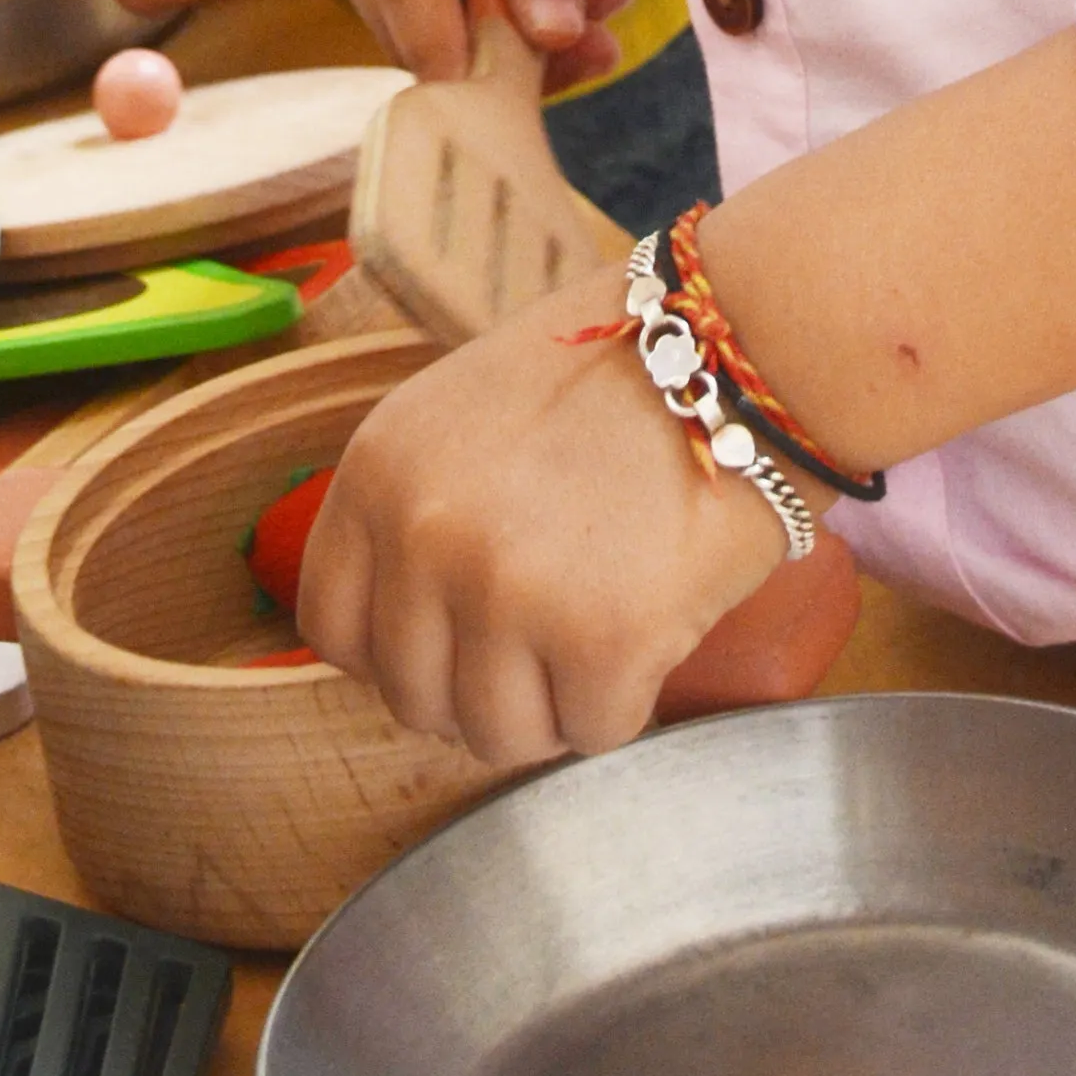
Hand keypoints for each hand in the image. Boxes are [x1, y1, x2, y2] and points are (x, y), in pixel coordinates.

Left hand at [300, 288, 781, 760]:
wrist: (743, 340)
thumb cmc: (619, 370)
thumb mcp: (468, 411)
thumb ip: (420, 506)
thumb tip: (407, 619)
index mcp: (379, 470)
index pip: (332, 628)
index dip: (398, 646)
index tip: (453, 637)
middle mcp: (424, 533)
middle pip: (414, 697)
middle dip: (483, 683)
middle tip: (550, 631)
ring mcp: (508, 591)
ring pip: (497, 735)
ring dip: (553, 704)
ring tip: (602, 628)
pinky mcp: (600, 639)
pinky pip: (592, 732)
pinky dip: (627, 701)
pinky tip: (653, 628)